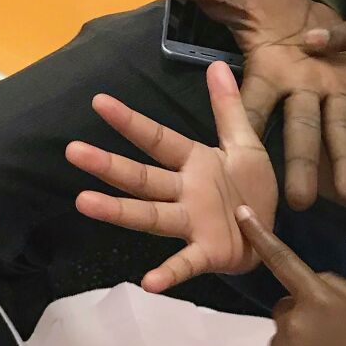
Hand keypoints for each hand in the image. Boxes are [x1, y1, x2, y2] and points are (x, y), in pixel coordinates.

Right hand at [65, 62, 276, 292]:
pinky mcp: (207, 252)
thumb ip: (228, 107)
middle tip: (74, 151)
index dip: (131, 121)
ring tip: (84, 202)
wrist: (271, 232)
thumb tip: (216, 63)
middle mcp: (184, 192)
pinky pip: (185, 263)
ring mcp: (192, 222)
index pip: (157, 139)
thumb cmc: (251, 187)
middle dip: (110, 165)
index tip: (99, 102)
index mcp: (193, 162)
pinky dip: (168, 273)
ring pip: (151, 215)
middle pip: (143, 177)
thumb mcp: (245, 142)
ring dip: (119, 211)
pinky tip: (148, 281)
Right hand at [139, 0, 345, 209]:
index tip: (232, 155)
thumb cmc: (264, 2)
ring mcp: (332, 96)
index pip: (250, 103)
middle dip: (296, 164)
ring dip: (345, 162)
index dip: (242, 123)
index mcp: (267, 74)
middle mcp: (298, 94)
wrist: (304, 4)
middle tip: (295, 202)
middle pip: (296, 132)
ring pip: (338, 133)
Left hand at [236, 206, 345, 345]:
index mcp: (316, 297)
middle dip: (300, 318)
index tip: (241, 213)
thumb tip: (310, 282)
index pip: (283, 260)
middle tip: (328, 341)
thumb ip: (334, 285)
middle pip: (285, 308)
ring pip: (280, 338)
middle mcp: (291, 320)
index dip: (261, 236)